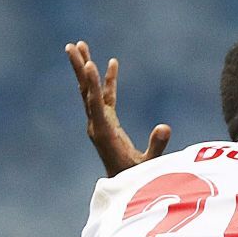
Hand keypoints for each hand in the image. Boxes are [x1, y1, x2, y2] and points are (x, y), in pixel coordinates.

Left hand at [66, 41, 170, 177]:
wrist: (124, 190)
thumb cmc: (137, 179)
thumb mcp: (149, 165)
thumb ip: (156, 146)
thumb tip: (165, 126)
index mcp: (103, 133)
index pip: (96, 103)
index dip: (94, 84)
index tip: (89, 64)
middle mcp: (96, 125)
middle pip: (86, 91)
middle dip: (79, 69)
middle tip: (72, 46)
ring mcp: (99, 122)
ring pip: (90, 91)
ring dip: (85, 69)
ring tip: (79, 45)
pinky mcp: (106, 122)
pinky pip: (105, 97)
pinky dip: (107, 81)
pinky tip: (111, 63)